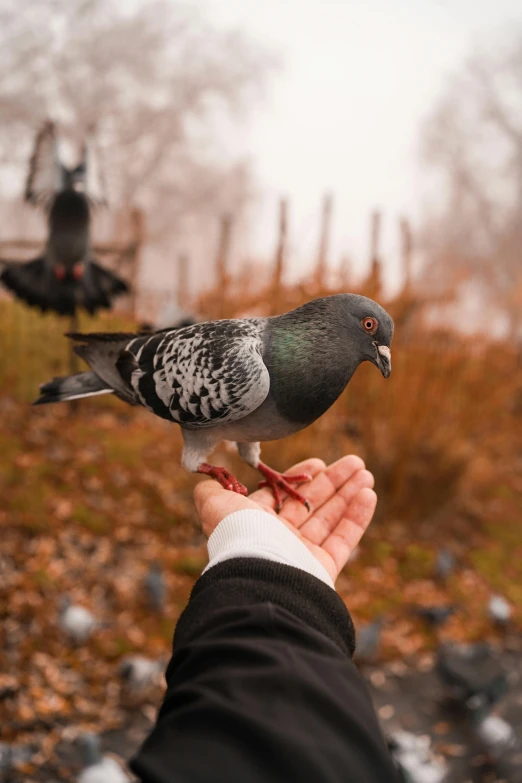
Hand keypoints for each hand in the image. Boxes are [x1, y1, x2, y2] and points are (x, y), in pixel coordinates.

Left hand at [194, 455, 375, 582]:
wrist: (258, 575)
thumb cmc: (238, 534)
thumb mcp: (216, 504)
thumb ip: (210, 491)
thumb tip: (204, 476)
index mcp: (255, 523)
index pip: (281, 497)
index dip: (300, 478)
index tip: (319, 463)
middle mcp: (278, 539)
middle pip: (311, 504)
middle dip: (333, 482)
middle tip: (354, 463)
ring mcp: (301, 554)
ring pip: (330, 518)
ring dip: (348, 494)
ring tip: (365, 473)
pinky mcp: (322, 569)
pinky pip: (344, 539)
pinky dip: (357, 516)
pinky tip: (368, 494)